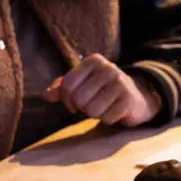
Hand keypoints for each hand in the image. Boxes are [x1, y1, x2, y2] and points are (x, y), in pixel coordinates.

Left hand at [43, 54, 160, 126]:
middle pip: (79, 98)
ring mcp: (121, 82)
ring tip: (104, 106)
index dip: (66, 99)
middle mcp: (108, 68)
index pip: (67, 84)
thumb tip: (45, 96)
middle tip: (92, 103)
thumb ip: (61, 87)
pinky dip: (108, 119)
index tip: (74, 102)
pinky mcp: (129, 100)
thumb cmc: (102, 90)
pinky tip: (114, 111)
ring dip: (95, 114)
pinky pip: (106, 118)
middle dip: (83, 107)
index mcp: (94, 60)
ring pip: (92, 110)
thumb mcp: (82, 83)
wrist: (135, 97)